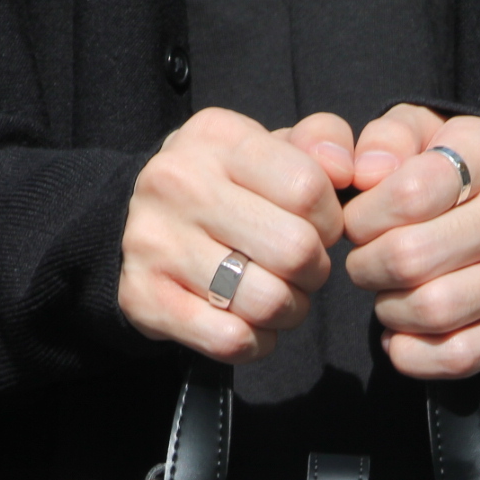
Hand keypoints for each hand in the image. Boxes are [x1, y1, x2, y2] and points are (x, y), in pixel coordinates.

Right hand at [118, 109, 353, 362]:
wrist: (135, 219)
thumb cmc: (228, 186)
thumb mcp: (272, 147)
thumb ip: (322, 139)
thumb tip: (344, 169)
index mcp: (217, 138)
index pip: (308, 189)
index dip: (330, 220)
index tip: (317, 228)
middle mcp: (178, 184)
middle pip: (295, 251)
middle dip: (315, 271)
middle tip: (302, 270)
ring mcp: (155, 243)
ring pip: (267, 302)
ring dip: (289, 311)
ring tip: (279, 296)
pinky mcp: (144, 298)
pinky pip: (231, 339)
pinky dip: (256, 342)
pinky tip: (251, 324)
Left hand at [344, 106, 479, 378]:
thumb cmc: (459, 175)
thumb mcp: (426, 135)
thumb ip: (387, 138)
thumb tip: (364, 172)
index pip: (407, 194)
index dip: (363, 217)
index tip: (360, 223)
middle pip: (411, 258)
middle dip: (366, 267)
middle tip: (366, 263)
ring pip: (432, 310)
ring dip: (388, 310)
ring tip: (387, 294)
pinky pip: (457, 356)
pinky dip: (412, 354)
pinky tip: (403, 333)